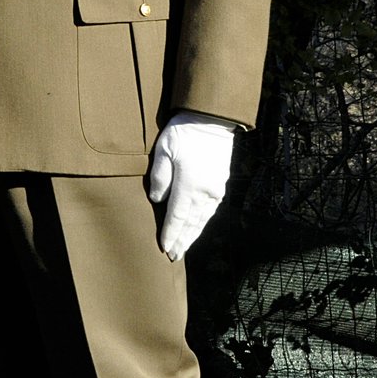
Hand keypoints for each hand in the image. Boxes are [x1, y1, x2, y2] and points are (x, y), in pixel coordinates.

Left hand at [146, 111, 236, 260]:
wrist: (212, 120)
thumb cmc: (183, 132)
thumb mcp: (163, 150)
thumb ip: (159, 177)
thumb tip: (156, 200)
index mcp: (189, 185)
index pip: (177, 217)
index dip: (170, 234)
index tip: (163, 249)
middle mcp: (205, 192)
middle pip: (191, 224)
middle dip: (182, 241)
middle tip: (173, 257)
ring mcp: (215, 190)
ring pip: (202, 219)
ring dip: (192, 235)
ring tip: (183, 248)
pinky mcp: (220, 185)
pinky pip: (209, 210)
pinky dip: (201, 222)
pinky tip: (196, 228)